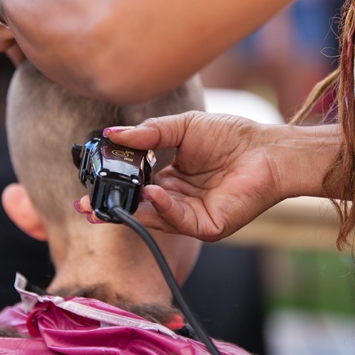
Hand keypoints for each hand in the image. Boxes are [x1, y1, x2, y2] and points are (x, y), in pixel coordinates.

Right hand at [76, 111, 296, 241]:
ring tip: (120, 194)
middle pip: (138, 208)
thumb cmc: (231, 136)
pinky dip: (165, 209)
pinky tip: (155, 192)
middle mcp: (176, 199)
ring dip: (135, 208)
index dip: (112, 187)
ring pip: (154, 217)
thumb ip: (149, 133)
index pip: (133, 187)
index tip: (88, 186)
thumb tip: (111, 133)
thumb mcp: (182, 127)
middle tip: (87, 205)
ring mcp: (191, 215)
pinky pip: (179, 222)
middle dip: (112, 208)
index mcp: (168, 178)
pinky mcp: (207, 226)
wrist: (268, 149)